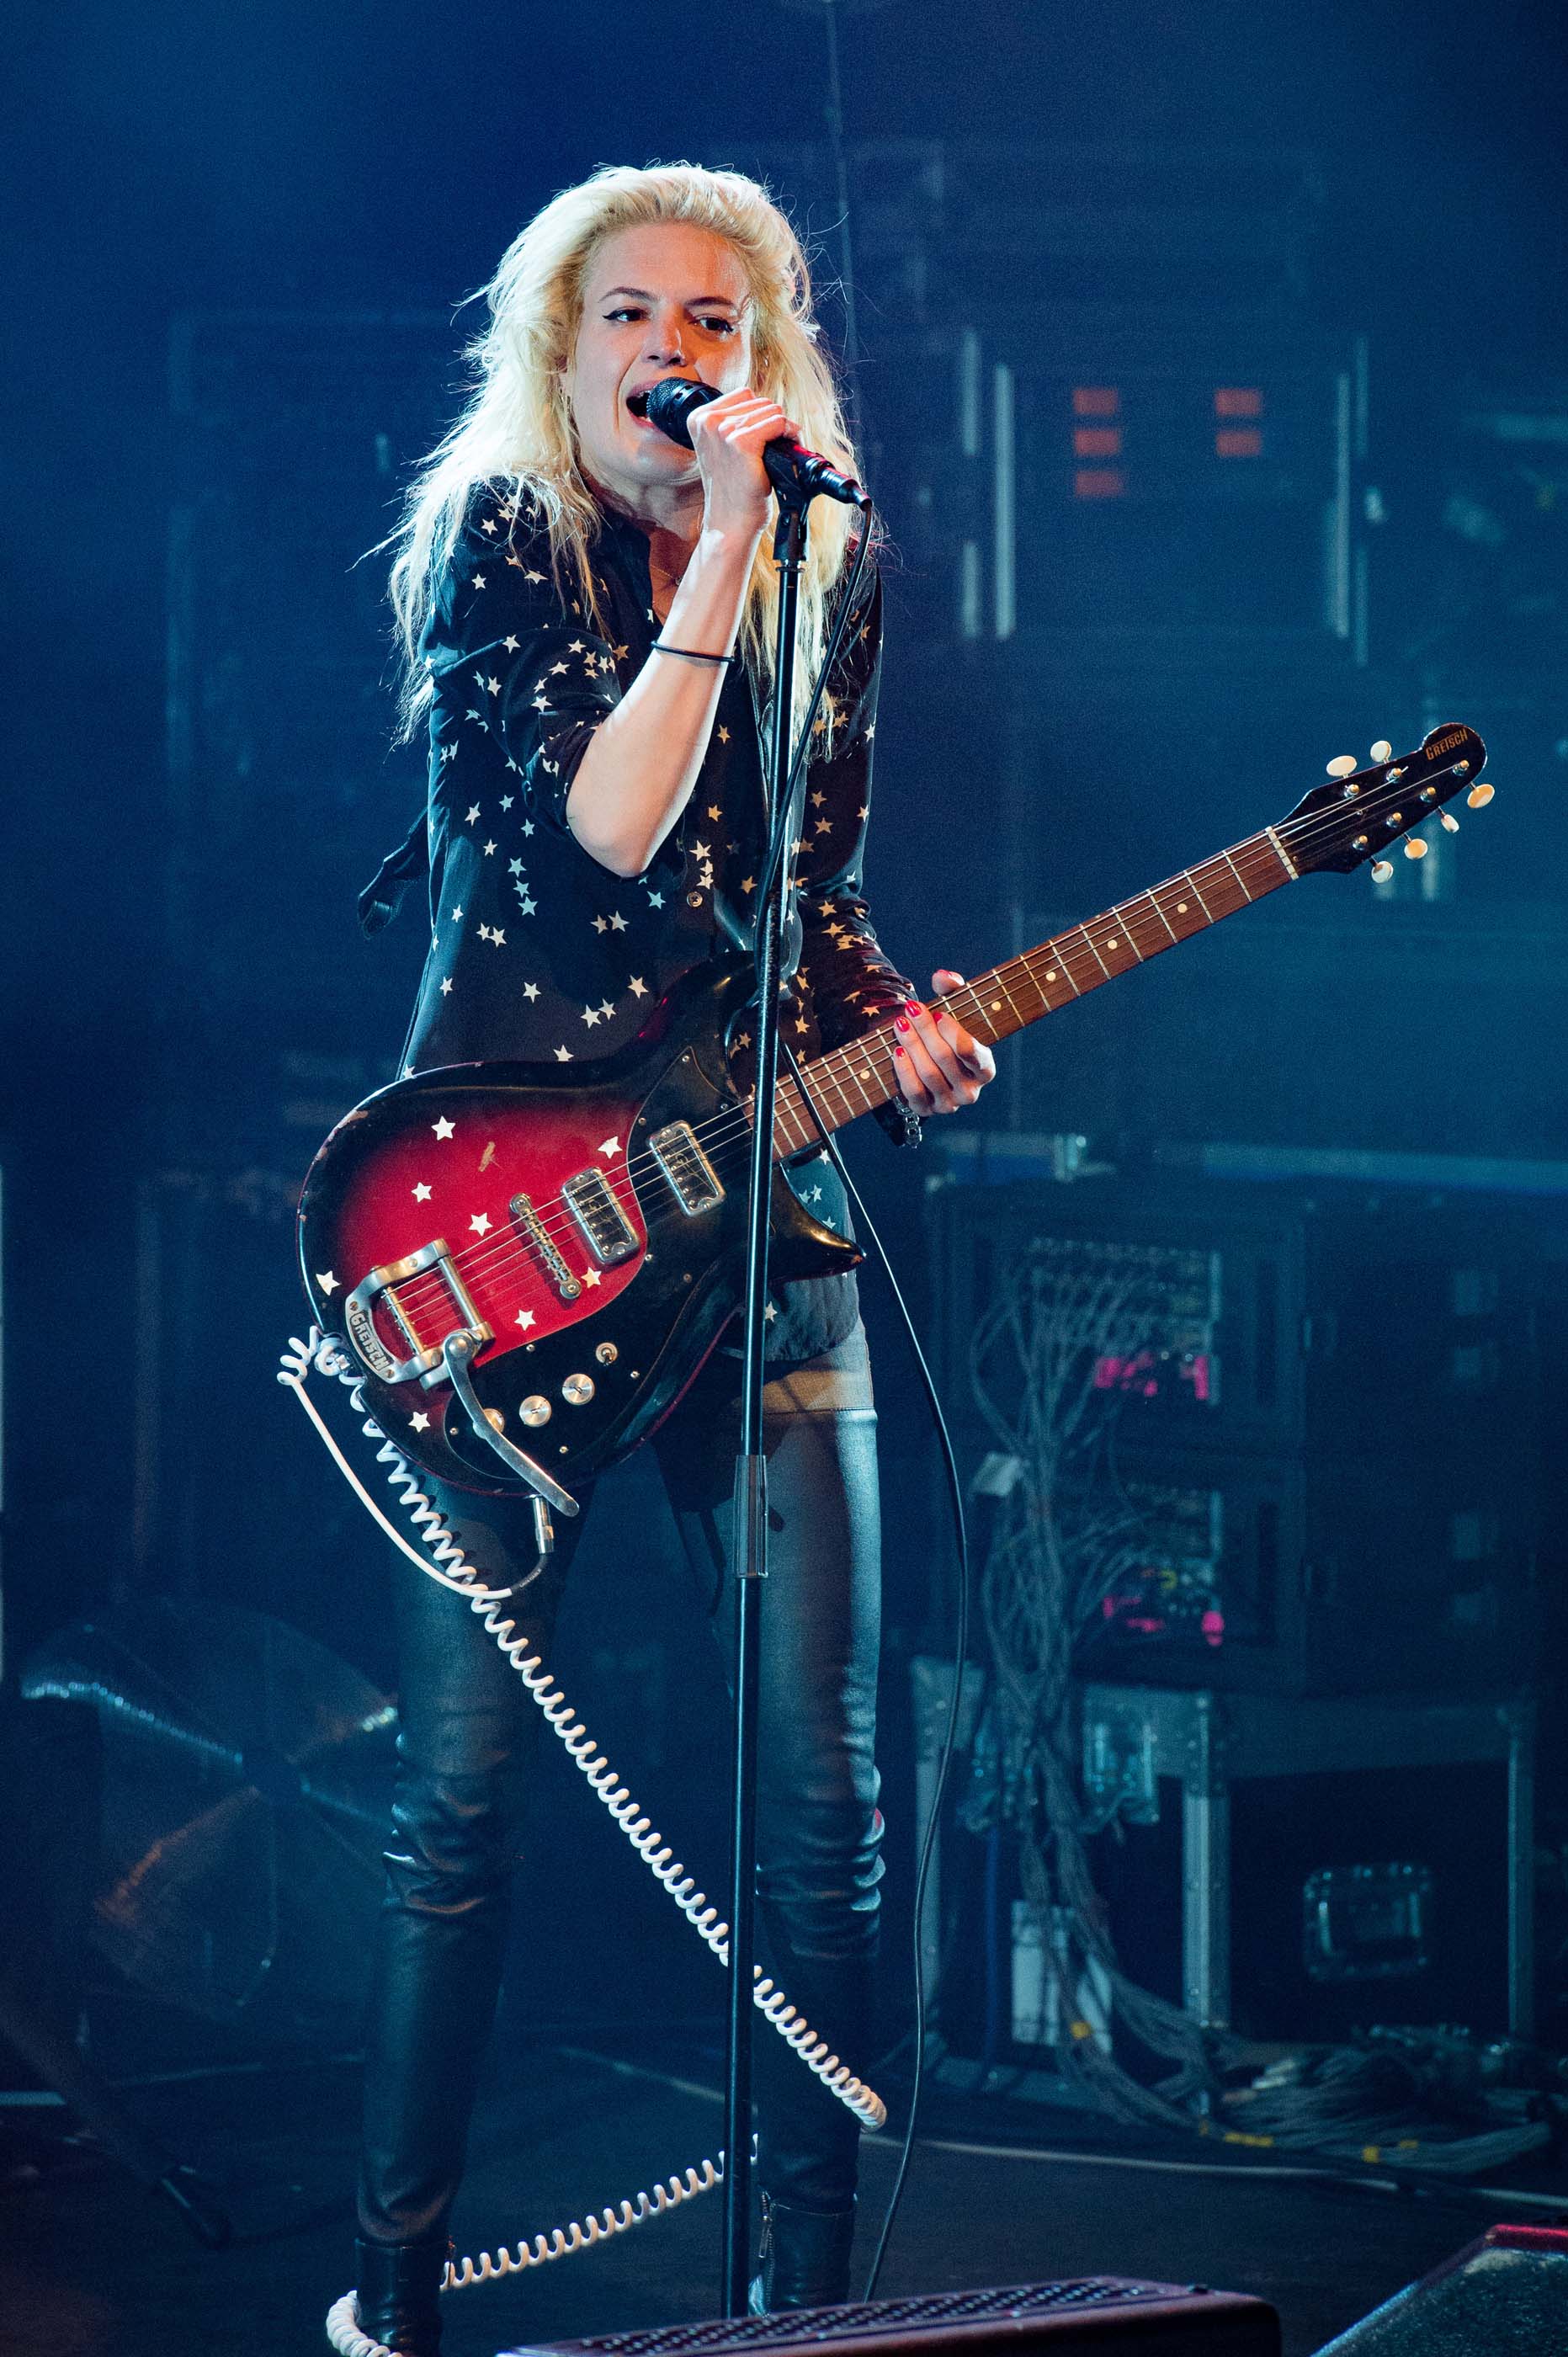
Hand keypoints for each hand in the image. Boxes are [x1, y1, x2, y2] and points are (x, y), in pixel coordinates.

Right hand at [688, 386, 798, 535]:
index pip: (743, 395)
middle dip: (771, 421)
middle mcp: (707, 420)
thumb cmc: (731, 489)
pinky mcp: (741, 443)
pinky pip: (778, 423)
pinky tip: (787, 448)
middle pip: (758, 400)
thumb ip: (732, 423)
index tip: (762, 436)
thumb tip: (766, 407)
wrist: (730, 522)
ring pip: (771, 410)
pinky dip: (789, 433)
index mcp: (698, 418)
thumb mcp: (721, 449)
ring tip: (776, 452)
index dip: (759, 414)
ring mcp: (723, 430)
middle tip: (772, 447)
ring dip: (782, 429)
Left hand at [892, 969, 996, 1115]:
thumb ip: (952, 989)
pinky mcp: (926, 1110)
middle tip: (911, 1009)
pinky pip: (914, 1092)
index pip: (972, 1052)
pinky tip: (897, 1050)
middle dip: (925, 1030)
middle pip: (944, 1058)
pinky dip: (904, 1070)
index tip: (938, 1013)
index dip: (953, 1032)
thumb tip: (942, 976)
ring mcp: (949, 1104)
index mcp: (985, 1068)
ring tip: (901, 1023)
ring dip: (912, 1044)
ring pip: (928, 1073)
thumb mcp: (954, 1008)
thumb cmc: (946, 1033)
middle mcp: (971, 1091)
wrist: (928, 1063)